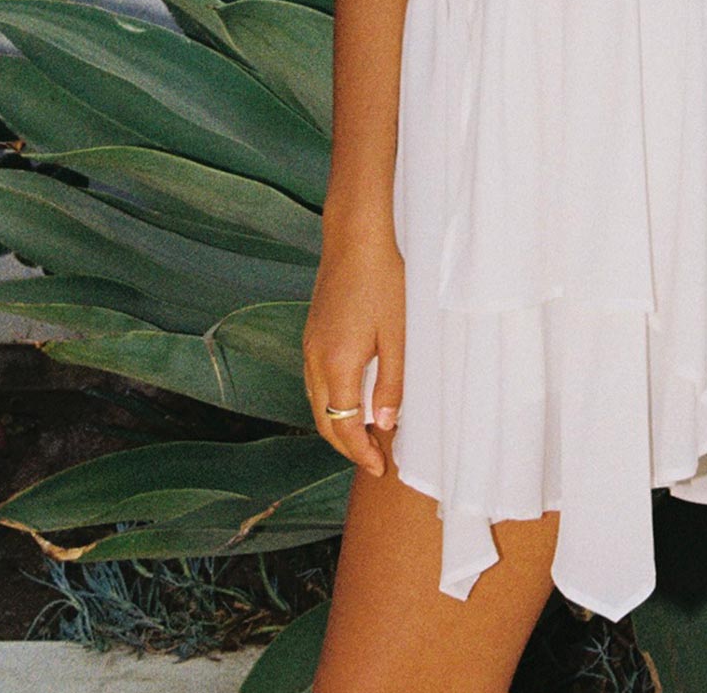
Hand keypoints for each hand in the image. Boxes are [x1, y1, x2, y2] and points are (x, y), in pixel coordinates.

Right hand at [302, 220, 405, 478]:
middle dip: (346, 446)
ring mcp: (309, 345)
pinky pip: (315, 380)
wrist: (355, 237)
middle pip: (323, 419)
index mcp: (337, 364)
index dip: (360, 452)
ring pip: (316, 400)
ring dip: (337, 424)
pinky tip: (352, 399)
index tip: (379, 468)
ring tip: (366, 436)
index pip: (342, 425)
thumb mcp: (398, 335)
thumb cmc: (383, 280)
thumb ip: (393, 382)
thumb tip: (385, 424)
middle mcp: (315, 359)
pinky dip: (331, 400)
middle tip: (373, 460)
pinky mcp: (312, 332)